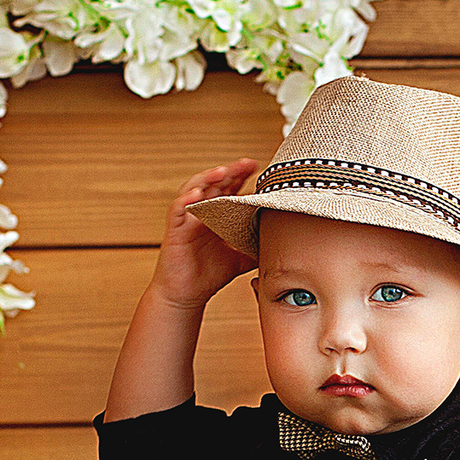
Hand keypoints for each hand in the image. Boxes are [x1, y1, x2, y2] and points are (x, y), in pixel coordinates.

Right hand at [151, 160, 261, 308]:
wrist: (188, 295)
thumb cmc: (211, 274)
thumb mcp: (242, 258)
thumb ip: (257, 245)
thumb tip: (284, 242)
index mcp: (218, 213)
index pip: (231, 188)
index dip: (242, 176)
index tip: (259, 168)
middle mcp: (202, 211)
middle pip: (215, 183)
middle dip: (231, 171)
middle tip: (247, 164)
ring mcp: (188, 218)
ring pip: (195, 189)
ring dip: (208, 179)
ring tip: (223, 172)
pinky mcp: (175, 229)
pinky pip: (177, 209)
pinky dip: (186, 200)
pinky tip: (196, 195)